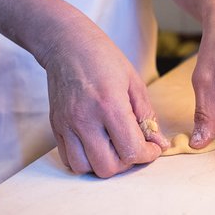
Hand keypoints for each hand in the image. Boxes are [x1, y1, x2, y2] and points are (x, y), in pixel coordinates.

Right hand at [41, 19, 168, 177]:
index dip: (148, 155)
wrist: (68, 45)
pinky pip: (69, 160)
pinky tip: (96, 146)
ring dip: (104, 164)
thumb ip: (147, 116)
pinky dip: (85, 161)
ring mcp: (67, 125)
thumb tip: (159, 143)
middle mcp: (85, 119)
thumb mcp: (134, 82)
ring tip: (113, 147)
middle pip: (108, 167)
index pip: (131, 150)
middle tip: (133, 147)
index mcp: (110, 105)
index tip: (152, 148)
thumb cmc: (104, 59)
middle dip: (127, 163)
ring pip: (86, 168)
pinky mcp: (56, 127)